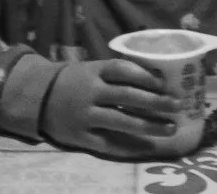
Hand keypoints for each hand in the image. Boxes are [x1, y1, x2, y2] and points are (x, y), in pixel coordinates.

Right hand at [40, 58, 179, 154]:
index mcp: (95, 70)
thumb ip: (115, 74)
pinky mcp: (81, 136)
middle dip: (156, 102)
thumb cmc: (74, 80)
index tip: (165, 84)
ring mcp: (86, 115)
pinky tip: (147, 147)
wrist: (39, 98)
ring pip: (122, 121)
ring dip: (149, 126)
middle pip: (128, 96)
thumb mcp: (91, 69)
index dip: (145, 76)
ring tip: (170, 128)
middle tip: (178, 106)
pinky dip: (130, 146)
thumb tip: (154, 79)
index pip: (123, 70)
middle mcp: (92, 92)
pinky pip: (109, 144)